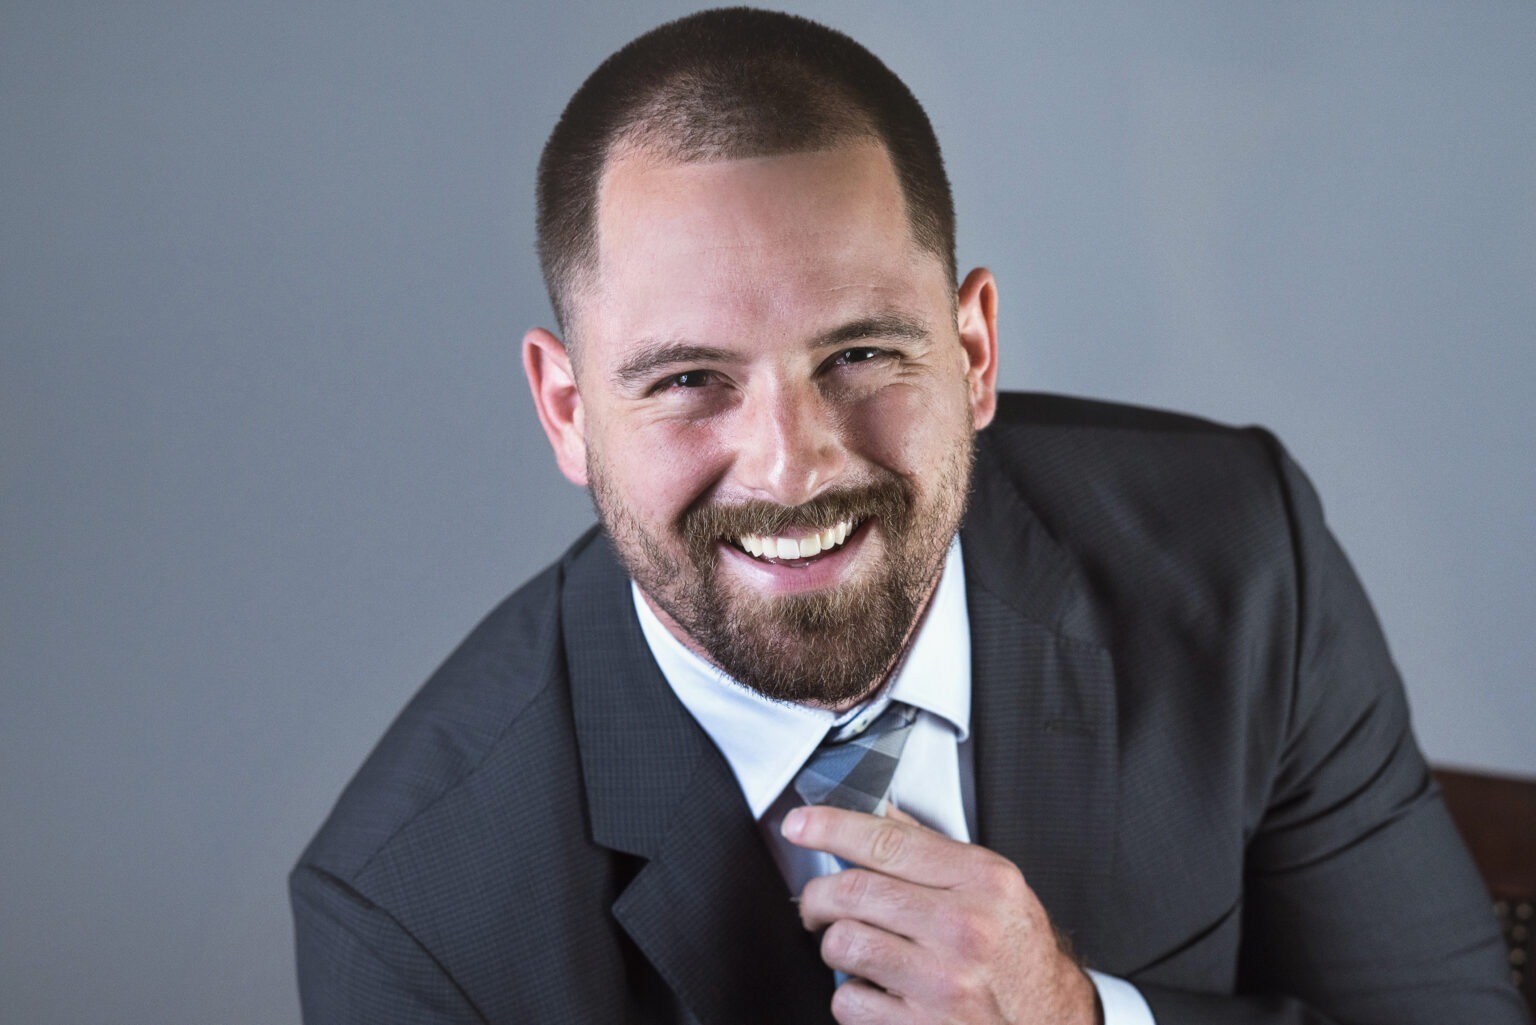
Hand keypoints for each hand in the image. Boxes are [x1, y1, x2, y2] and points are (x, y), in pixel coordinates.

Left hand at [782, 804, 1099, 1024]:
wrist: (1050, 1024)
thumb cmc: (1018, 955)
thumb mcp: (994, 889)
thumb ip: (934, 851)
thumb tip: (880, 815)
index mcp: (982, 882)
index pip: (888, 842)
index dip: (831, 826)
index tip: (800, 824)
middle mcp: (964, 929)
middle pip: (853, 891)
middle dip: (818, 896)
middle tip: (817, 904)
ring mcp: (943, 982)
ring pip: (843, 944)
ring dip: (834, 946)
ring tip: (854, 949)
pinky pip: (848, 999)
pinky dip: (850, 995)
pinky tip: (876, 990)